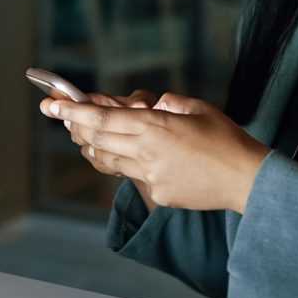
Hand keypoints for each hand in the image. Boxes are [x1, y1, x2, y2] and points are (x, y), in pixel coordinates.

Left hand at [40, 93, 270, 212]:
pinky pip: (132, 176)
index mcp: (155, 126)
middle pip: (98, 139)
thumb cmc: (226, 139)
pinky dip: (122, 163)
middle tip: (64, 117)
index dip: (73, 111)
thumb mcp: (197, 108)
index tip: (52, 105)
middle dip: (76, 127)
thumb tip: (152, 105)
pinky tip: (123, 156)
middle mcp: (146, 151)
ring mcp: (150, 176)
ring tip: (83, 137)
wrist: (245, 178)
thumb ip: (169, 103)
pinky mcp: (158, 193)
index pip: (103, 118)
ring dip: (92, 147)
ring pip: (108, 160)